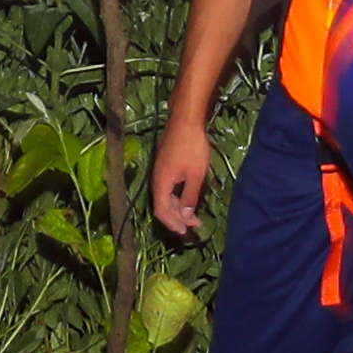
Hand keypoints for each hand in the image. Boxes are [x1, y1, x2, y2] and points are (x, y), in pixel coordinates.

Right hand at [148, 116, 214, 237]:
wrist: (186, 119)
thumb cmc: (192, 147)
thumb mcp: (195, 175)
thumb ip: (189, 197)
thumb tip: (184, 217)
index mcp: (161, 183)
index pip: (161, 211)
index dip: (172, 224)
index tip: (185, 232)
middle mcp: (157, 178)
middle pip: (163, 205)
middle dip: (178, 218)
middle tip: (195, 225)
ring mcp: (160, 170)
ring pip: (166, 196)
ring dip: (179, 207)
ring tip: (194, 215)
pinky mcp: (166, 164)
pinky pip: (169, 187)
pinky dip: (178, 196)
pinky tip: (188, 197)